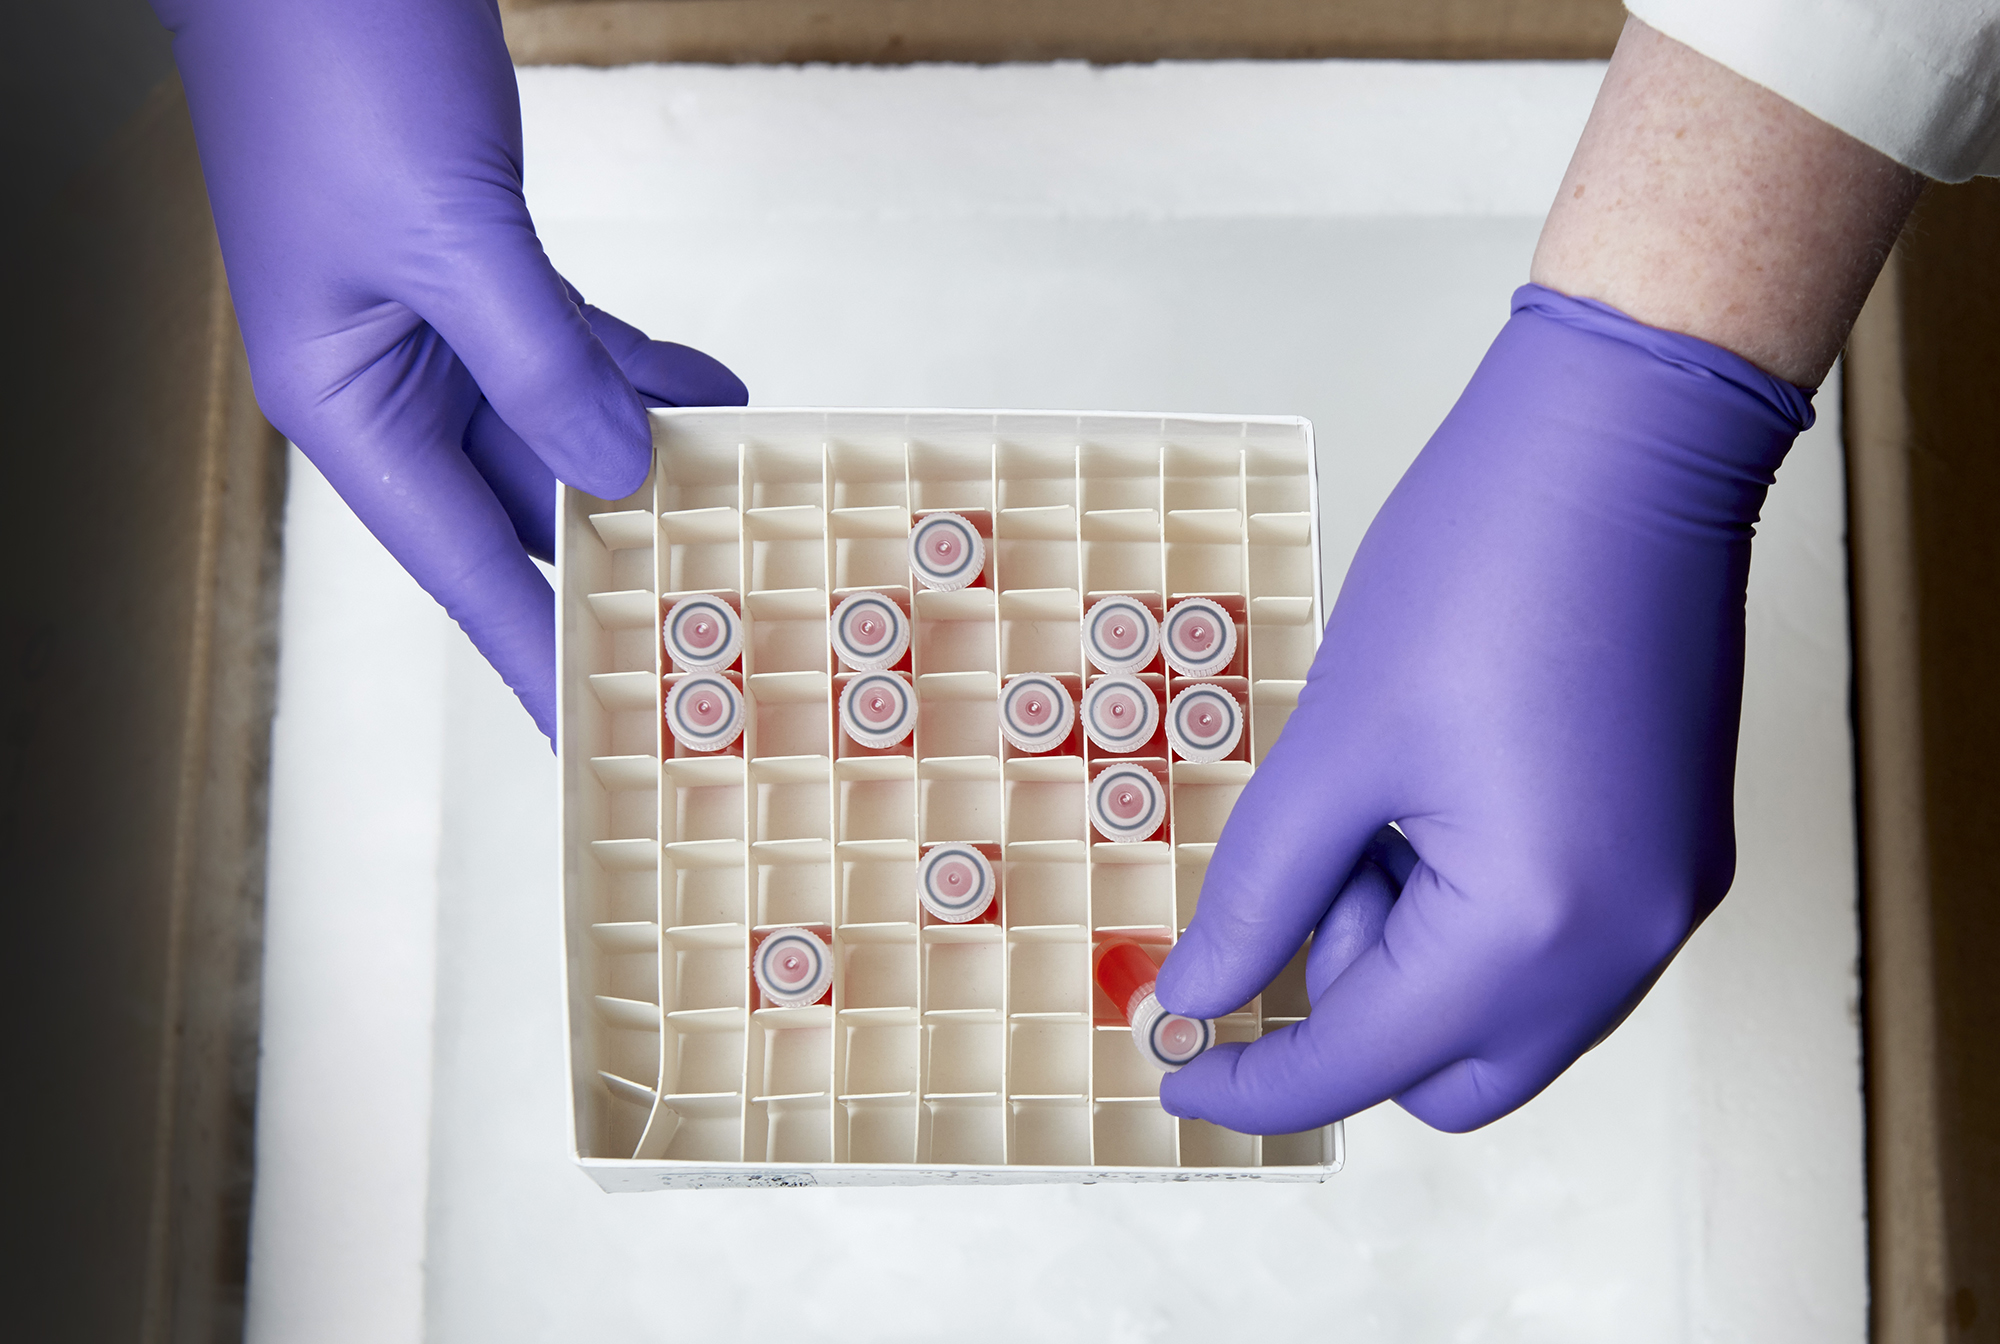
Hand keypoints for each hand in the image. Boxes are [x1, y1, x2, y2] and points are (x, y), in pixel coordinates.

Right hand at [154, 0, 745, 739]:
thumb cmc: (327, 64)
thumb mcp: (448, 237)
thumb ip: (541, 360)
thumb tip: (616, 463)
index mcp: (346, 401)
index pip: (463, 563)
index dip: (534, 649)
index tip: (593, 731)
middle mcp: (386, 378)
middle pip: (519, 503)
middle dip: (613, 555)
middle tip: (706, 624)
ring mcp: (432, 321)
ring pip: (554, 424)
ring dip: (644, 457)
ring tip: (738, 510)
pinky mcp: (471, 262)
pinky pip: (568, 343)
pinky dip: (636, 367)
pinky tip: (708, 391)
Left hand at [1154, 12, 1919, 1137]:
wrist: (1625, 441)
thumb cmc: (1483, 565)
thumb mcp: (1335, 748)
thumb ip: (1259, 895)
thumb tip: (1202, 995)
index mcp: (1532, 928)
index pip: (1365, 1065)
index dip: (1257, 1080)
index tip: (1178, 1068)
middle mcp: (1623, 945)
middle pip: (1452, 1073)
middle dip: (1354, 1007)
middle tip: (1313, 873)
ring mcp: (1665, 901)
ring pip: (1509, 1016)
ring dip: (1416, 956)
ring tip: (1383, 805)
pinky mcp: (1676, 852)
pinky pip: (1559, 948)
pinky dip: (1478, 916)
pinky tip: (1437, 800)